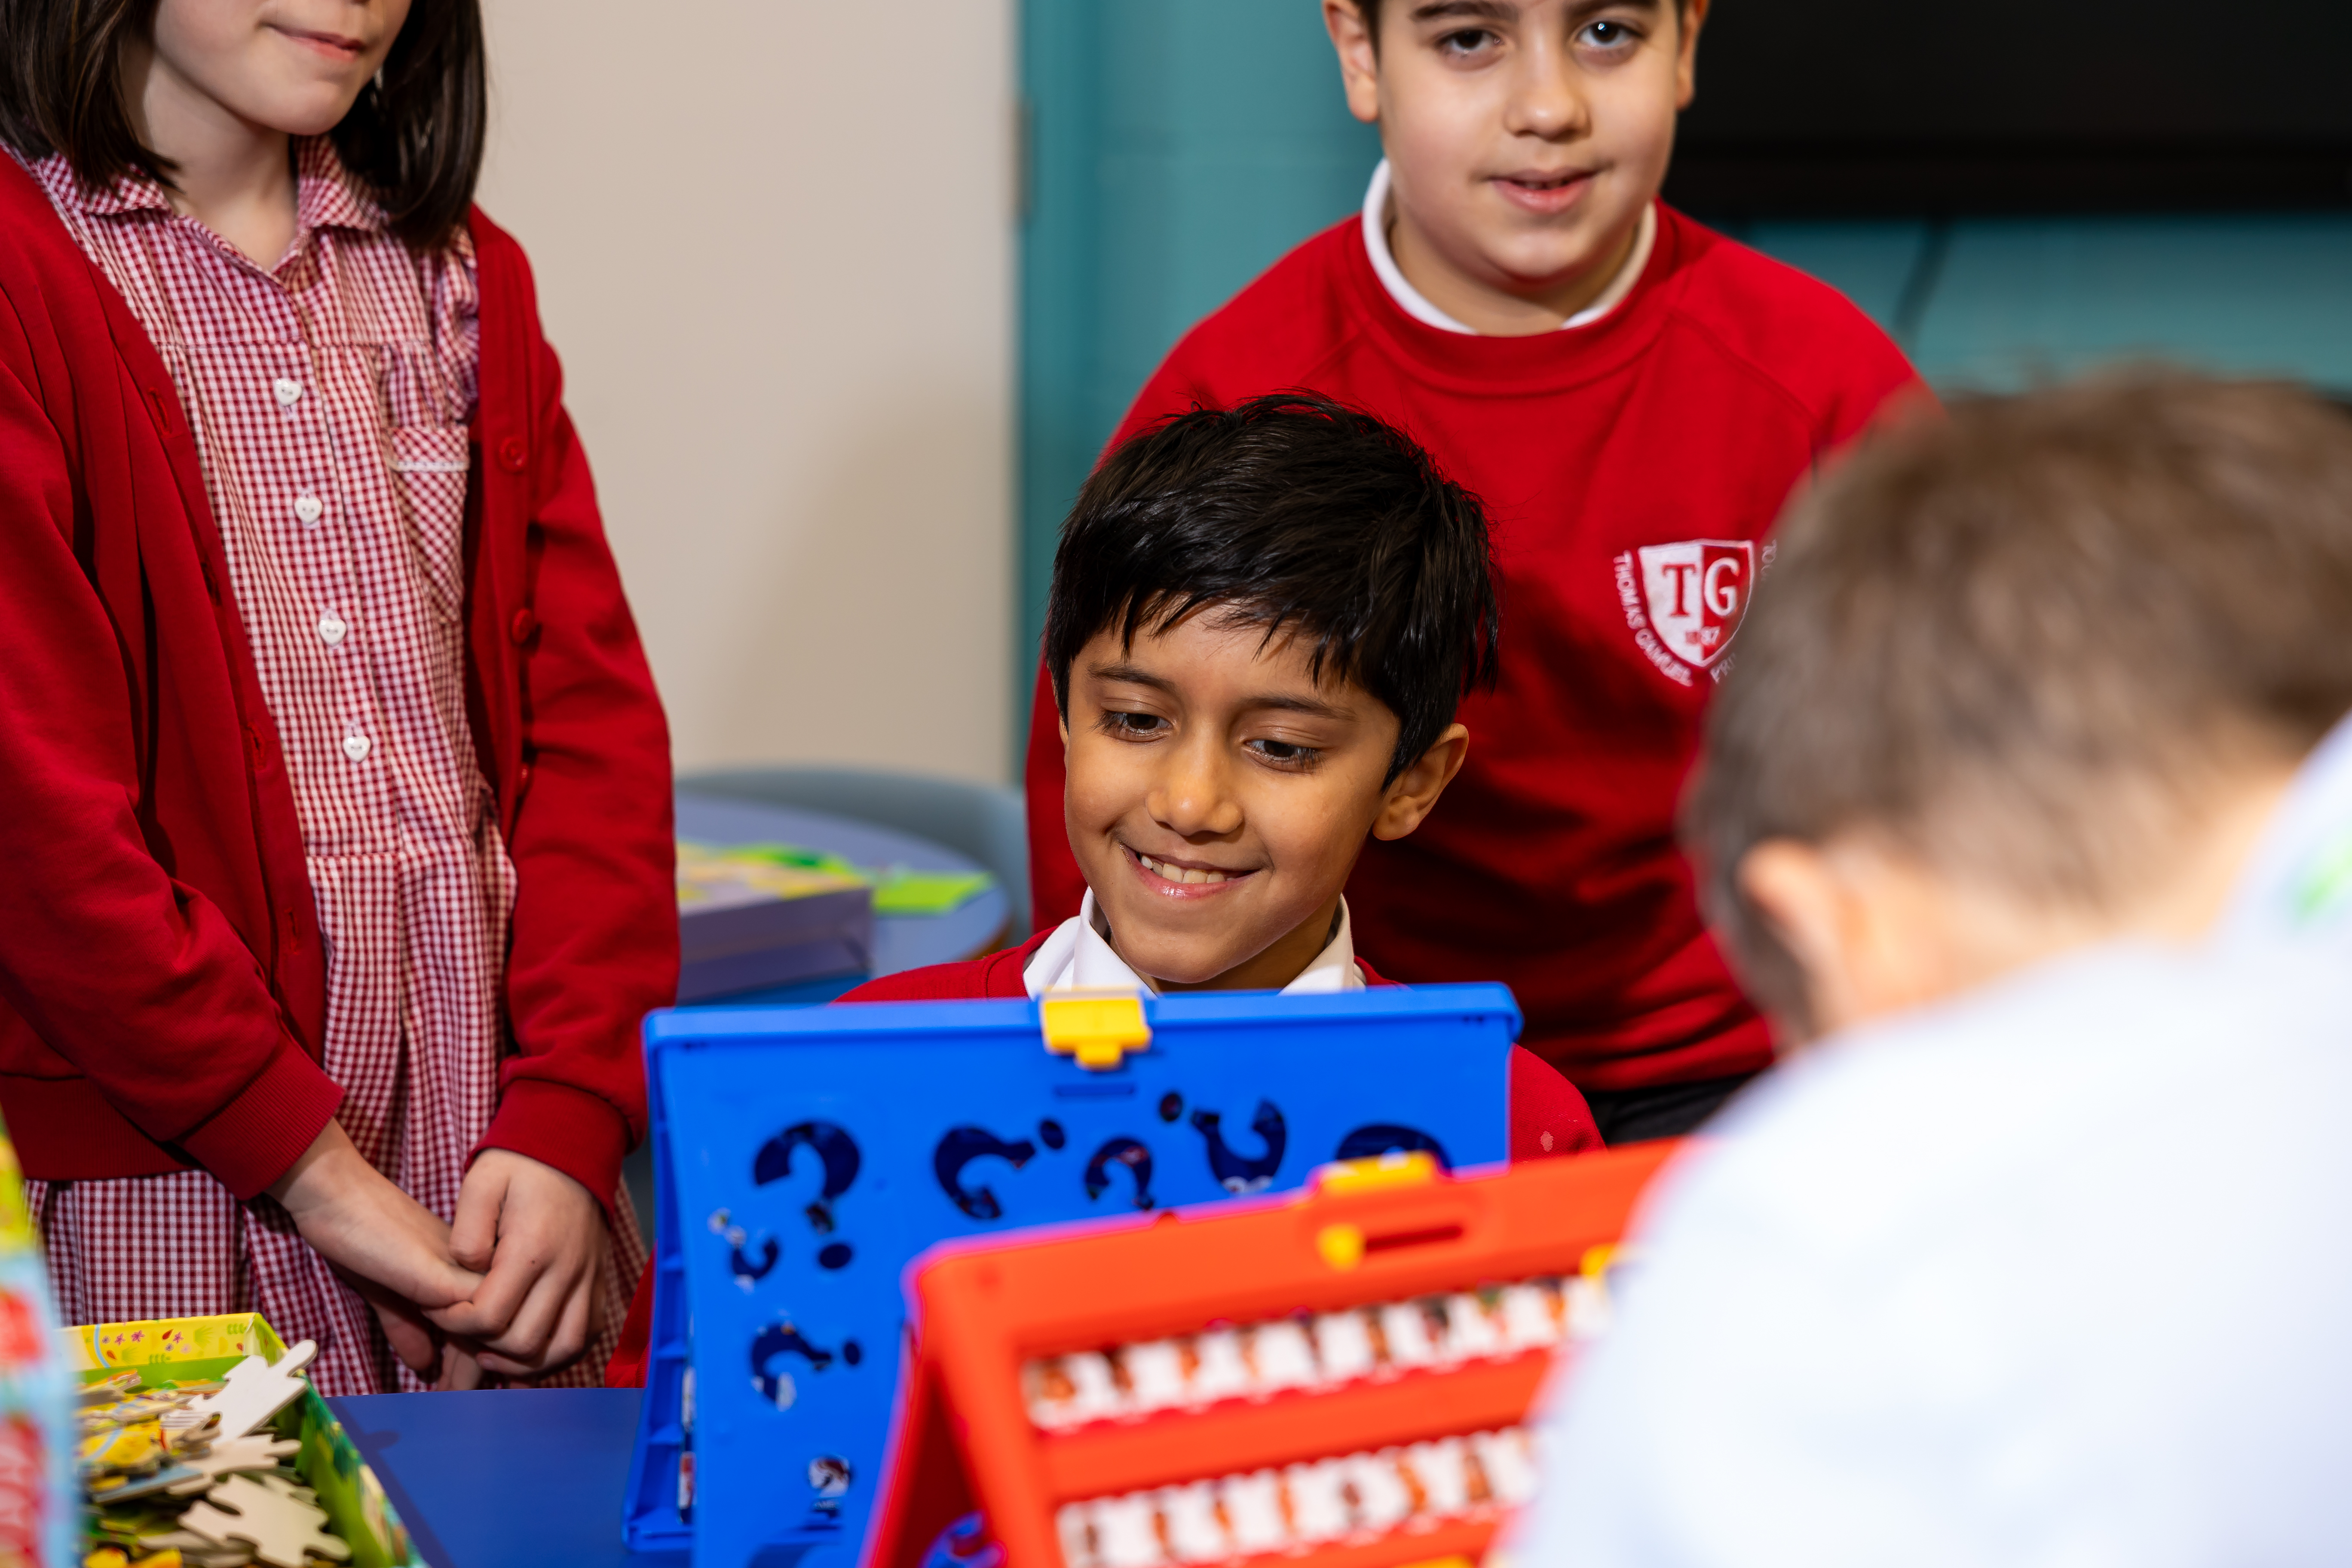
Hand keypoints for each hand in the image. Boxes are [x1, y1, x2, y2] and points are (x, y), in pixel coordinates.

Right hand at [268, 1121, 482, 1377]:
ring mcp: (461, 1266)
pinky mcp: (440, 1269)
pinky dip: (456, 1340)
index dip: (478, 1361)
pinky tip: (438, 1366)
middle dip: (480, 1373)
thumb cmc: (360, 1235)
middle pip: (494, 1327)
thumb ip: (405, 1323)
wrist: (336, 1197)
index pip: (485, 1321)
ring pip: (488, 1323)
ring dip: (470, 1367)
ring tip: (455, 1400)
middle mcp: (472, 1267)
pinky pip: (465, 1310)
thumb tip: (423, 1363)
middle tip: (467, 1408)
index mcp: (463, 1270)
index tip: (469, 1396)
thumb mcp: (386, 1289)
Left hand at [425, 1150, 607, 1379]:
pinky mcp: (598, 1280)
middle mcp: (566, 1270)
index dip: (455, 1324)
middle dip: (484, 1347)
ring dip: (526, 1364)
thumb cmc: (521, 1164)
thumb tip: (468, 1276)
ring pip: (564, 1348)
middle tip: (460, 1332)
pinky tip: (533, 1351)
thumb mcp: (480, 1185)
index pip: (490, 1315)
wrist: (574, 1143)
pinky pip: (587, 1334)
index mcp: (532, 1248)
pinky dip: (560, 1353)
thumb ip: (467, 1236)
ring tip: (494, 1356)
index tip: (437, 1310)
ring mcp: (588, 1277)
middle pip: (525, 1341)